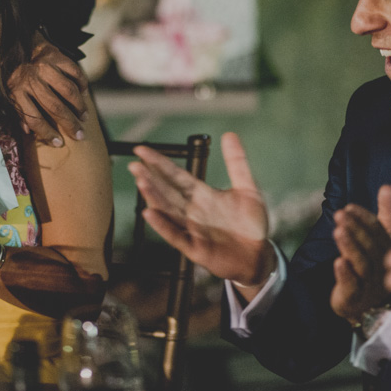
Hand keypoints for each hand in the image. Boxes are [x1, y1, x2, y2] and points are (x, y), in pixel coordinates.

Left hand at [7, 38, 87, 145]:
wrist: (11, 36)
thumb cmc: (8, 67)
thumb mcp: (4, 89)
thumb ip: (16, 109)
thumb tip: (28, 132)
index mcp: (17, 91)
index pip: (34, 119)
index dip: (47, 134)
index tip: (59, 143)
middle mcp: (32, 80)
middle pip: (55, 108)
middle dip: (70, 124)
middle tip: (80, 134)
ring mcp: (45, 68)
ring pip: (68, 92)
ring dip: (79, 106)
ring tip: (84, 116)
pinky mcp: (55, 56)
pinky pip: (74, 72)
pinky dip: (81, 83)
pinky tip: (83, 93)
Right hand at [128, 133, 273, 290]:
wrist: (257, 256)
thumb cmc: (250, 225)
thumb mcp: (247, 189)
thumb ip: (237, 163)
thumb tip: (230, 134)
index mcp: (201, 195)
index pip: (175, 175)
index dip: (159, 162)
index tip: (141, 150)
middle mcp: (192, 210)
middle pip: (166, 191)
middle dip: (150, 177)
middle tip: (133, 165)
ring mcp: (191, 229)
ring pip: (167, 210)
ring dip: (153, 197)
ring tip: (141, 182)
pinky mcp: (194, 248)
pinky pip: (175, 235)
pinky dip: (162, 225)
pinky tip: (149, 213)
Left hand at [330, 185, 390, 323]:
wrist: (366, 307)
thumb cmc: (373, 267)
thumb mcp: (380, 240)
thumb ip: (386, 215)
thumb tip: (387, 187)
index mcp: (390, 250)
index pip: (380, 231)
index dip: (365, 218)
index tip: (349, 207)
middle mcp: (384, 266)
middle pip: (370, 246)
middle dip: (356, 229)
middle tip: (340, 214)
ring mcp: (370, 283)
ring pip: (362, 263)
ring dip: (350, 246)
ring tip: (338, 231)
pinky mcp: (355, 297)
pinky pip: (352, 285)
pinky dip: (345, 273)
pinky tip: (338, 262)